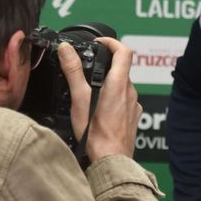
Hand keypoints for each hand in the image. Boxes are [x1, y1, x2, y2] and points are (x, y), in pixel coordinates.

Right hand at [57, 37, 141, 161]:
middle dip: (105, 66)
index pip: (124, 50)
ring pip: (123, 85)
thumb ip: (74, 71)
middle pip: (122, 68)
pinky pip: (125, 100)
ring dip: (109, 84)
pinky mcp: (133, 116)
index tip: (99, 43)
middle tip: (88, 69)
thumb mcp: (79, 99)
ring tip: (90, 93)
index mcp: (119, 83)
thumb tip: (66, 49)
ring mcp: (134, 104)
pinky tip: (100, 110)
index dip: (112, 42)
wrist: (111, 159)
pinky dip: (114, 99)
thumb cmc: (95, 133)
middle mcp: (130, 91)